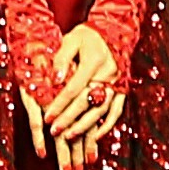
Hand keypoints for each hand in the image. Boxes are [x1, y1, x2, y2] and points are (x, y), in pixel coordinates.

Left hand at [42, 23, 124, 169]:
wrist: (113, 32)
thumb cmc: (87, 36)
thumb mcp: (71, 40)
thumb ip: (61, 58)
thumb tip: (55, 78)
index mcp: (94, 61)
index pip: (73, 88)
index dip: (59, 104)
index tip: (47, 117)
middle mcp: (108, 74)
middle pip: (86, 102)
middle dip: (69, 119)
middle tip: (54, 131)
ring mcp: (117, 83)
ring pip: (101, 110)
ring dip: (85, 126)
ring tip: (69, 137)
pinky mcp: (122, 90)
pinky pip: (116, 111)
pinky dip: (107, 126)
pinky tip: (94, 137)